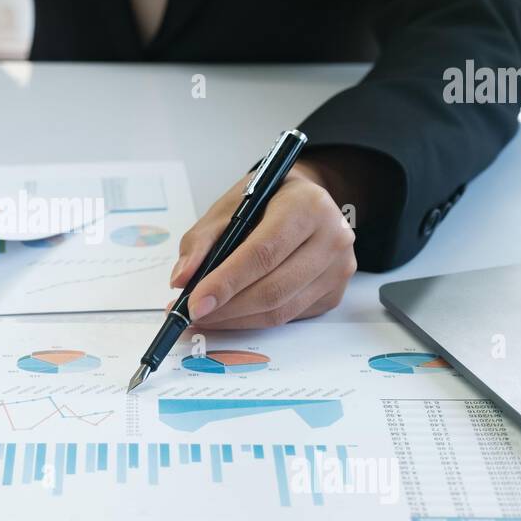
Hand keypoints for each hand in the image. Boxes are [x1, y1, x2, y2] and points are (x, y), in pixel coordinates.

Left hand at [171, 158, 356, 328]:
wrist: (306, 200)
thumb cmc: (267, 200)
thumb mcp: (229, 206)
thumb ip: (201, 241)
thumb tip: (181, 280)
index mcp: (307, 206)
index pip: (263, 252)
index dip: (226, 282)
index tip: (195, 302)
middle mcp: (333, 237)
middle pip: (273, 288)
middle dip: (226, 309)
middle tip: (193, 314)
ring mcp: (338, 268)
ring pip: (281, 310)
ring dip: (237, 320)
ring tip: (205, 317)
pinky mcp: (334, 292)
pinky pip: (289, 316)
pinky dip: (254, 320)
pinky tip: (231, 315)